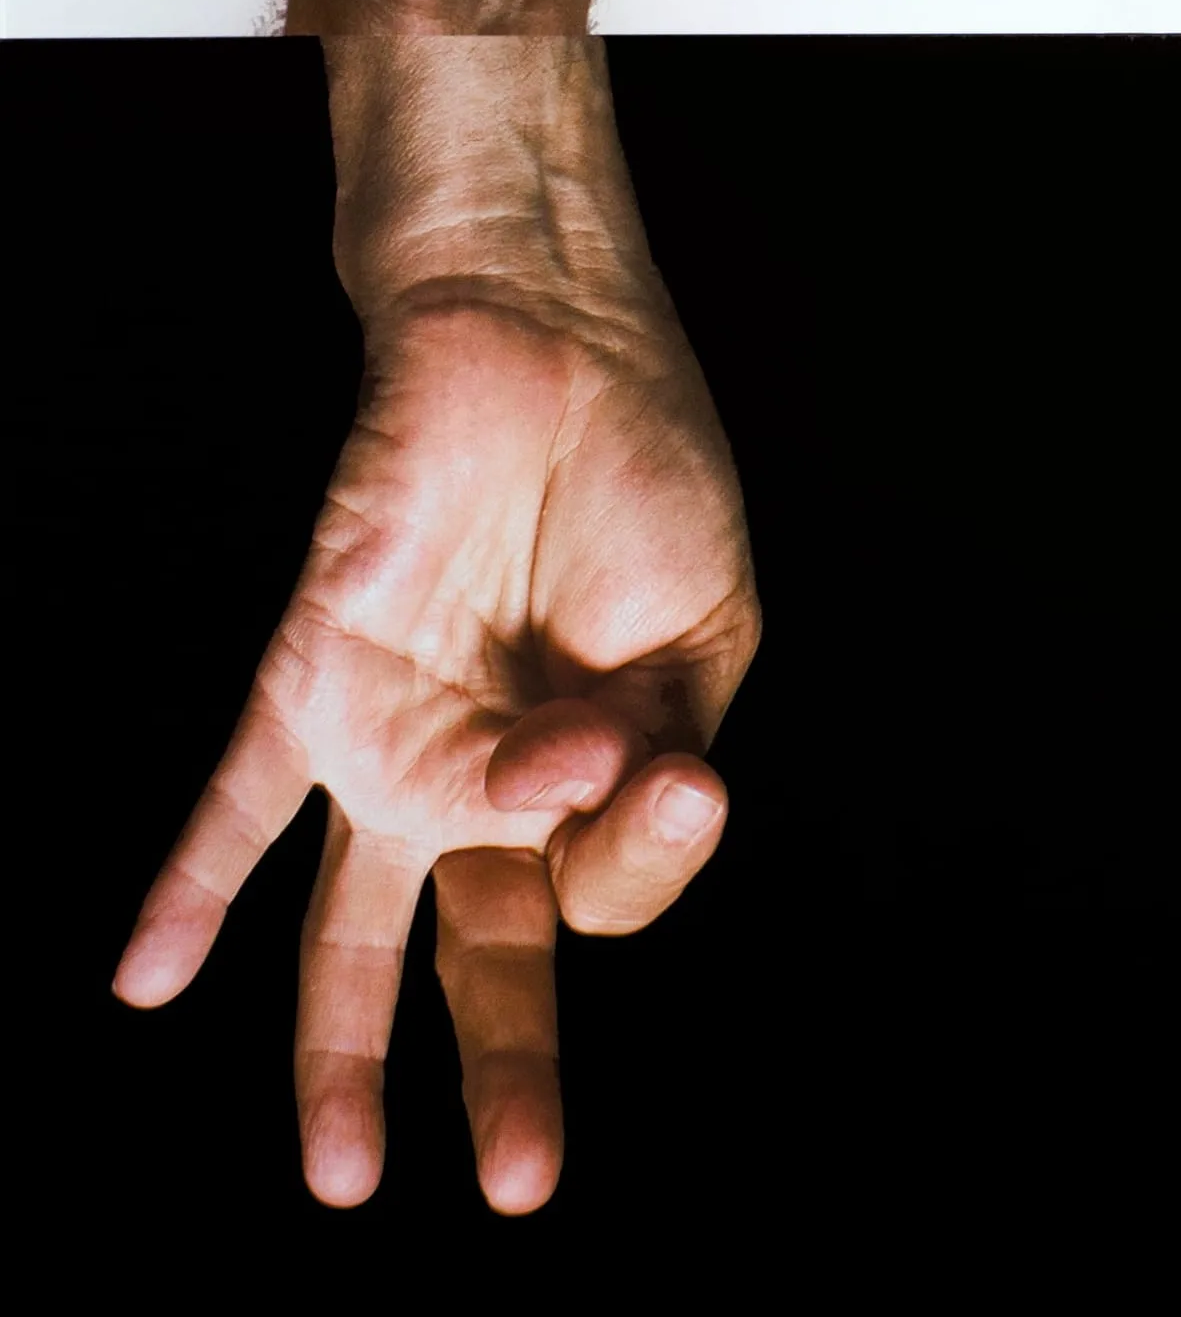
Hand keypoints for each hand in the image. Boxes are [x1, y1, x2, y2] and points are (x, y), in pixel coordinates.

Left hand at [112, 293, 759, 1211]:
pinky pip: (241, 790)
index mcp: (598, 768)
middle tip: (523, 1185)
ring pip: (354, 918)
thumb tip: (604, 817)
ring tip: (346, 1174)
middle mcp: (487, 773)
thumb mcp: (702, 623)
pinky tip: (149, 976)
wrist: (548, 324)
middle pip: (484, 951)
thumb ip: (655, 747)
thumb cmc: (643, 465)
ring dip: (341, 1043)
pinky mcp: (317, 668)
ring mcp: (395, 731)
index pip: (611, 882)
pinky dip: (195, 879)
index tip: (679, 781)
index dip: (646, 859)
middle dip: (505, 1070)